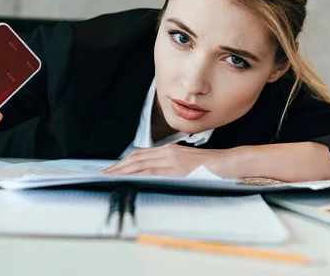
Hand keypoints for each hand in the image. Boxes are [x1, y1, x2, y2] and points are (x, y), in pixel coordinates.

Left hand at [101, 144, 233, 176]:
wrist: (227, 165)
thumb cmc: (211, 168)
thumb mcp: (187, 165)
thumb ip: (172, 167)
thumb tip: (157, 177)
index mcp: (169, 151)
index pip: (140, 155)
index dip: (124, 162)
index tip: (111, 169)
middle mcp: (167, 152)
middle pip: (135, 158)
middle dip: (117, 167)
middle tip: (102, 175)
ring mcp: (170, 159)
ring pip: (139, 164)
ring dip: (121, 171)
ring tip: (107, 178)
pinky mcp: (175, 168)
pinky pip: (150, 172)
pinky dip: (135, 176)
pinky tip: (126, 180)